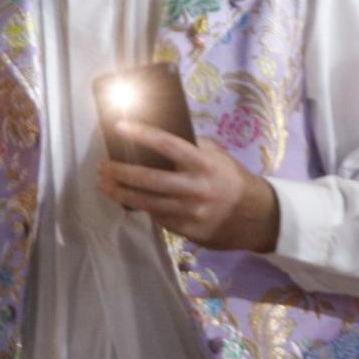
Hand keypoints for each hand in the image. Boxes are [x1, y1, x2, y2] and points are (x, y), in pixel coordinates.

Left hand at [97, 122, 280, 252]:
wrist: (256, 217)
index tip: (120, 127)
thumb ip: (192, 148)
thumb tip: (159, 137)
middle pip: (150, 180)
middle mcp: (196, 188)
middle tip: (102, 167)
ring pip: (148, 204)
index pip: (168, 145)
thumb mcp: (218, 157)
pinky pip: (159, 218)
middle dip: (121, 172)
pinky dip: (143, 208)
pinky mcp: (188, 232)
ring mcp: (191, 213)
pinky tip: (130, 199)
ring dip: (122, 193)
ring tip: (105, 184)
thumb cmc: (231, 179)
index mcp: (204, 164)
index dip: (143, 135)